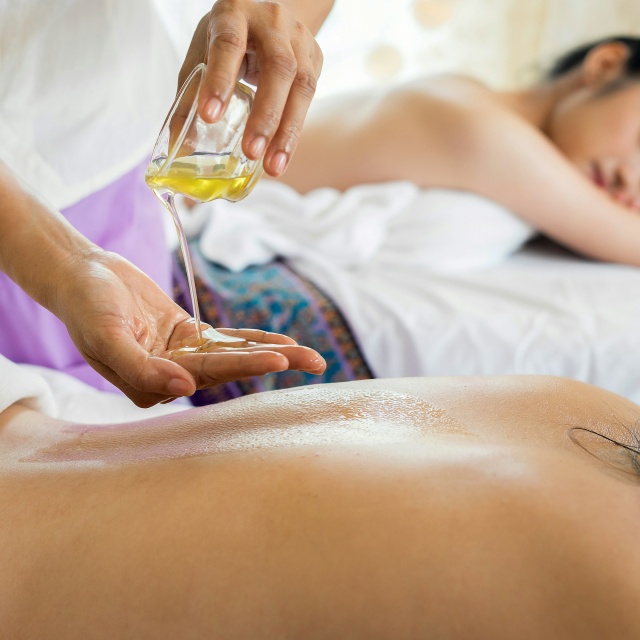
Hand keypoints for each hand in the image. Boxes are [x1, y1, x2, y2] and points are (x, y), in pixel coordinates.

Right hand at [54, 249, 325, 407]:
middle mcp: (172, 375)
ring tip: (312, 357)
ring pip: (234, 356)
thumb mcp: (106, 336)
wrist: (82, 274)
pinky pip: (227, 339)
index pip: (206, 376)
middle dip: (273, 364)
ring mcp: (183, 355)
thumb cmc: (86, 306)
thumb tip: (183, 391)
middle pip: (230, 370)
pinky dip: (254, 339)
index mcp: (151, 384)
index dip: (243, 367)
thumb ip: (140, 368)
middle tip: (316, 362)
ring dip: (273, 353)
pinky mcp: (189, 335)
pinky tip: (284, 343)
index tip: (278, 360)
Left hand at [179, 0, 323, 176]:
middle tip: (251, 152)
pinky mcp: (315, 60)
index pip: (229, 44)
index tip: (209, 116)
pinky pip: (310, 100)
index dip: (220, 80)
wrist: (268, 18)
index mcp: (234, 14)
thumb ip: (190, 96)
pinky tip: (282, 157)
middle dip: (265, 114)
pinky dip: (294, 132)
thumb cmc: (229, 40)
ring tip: (272, 167)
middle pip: (278, 68)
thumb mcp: (203, 55)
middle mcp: (272, 23)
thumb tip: (179, 145)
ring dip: (287, 132)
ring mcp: (299, 40)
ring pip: (302, 87)